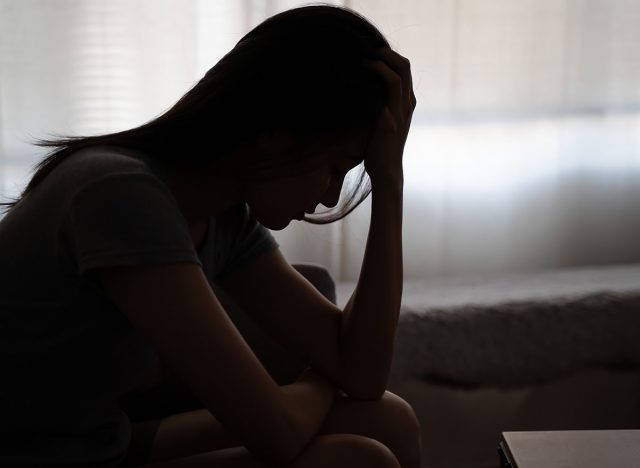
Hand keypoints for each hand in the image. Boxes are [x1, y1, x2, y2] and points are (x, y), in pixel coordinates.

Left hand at [363, 48, 416, 188]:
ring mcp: (399, 113)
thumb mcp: (384, 121)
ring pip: (396, 76)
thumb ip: (381, 104)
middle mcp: (407, 105)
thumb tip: (365, 89)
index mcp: (407, 103)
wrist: (386, 170)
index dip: (390, 57)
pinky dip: (372, 83)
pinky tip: (357, 80)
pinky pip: (382, 95)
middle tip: (368, 52)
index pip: (405, 69)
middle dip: (386, 54)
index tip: (372, 55)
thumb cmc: (381, 147)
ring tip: (363, 62)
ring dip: (379, 64)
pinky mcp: (388, 122)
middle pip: (404, 66)